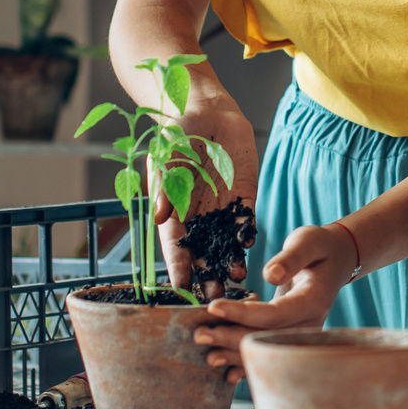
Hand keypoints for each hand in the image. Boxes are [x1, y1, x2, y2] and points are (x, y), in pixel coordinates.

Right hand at [155, 94, 259, 295]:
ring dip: (229, 261)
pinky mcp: (244, 195)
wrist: (206, 109)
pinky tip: (248, 250)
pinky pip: (246, 220)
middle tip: (213, 299)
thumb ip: (165, 187)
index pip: (174, 244)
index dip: (177, 265)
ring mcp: (222, 207)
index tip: (179, 287)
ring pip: (226, 242)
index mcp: (174, 209)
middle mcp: (198, 214)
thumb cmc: (177, 131)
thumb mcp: (167, 157)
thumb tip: (159, 218)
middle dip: (206, 275)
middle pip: (202, 251)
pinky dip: (246, 236)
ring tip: (235, 281)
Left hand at [194, 223, 357, 383]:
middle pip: (266, 338)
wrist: (337, 260)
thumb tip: (270, 274)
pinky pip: (269, 353)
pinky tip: (228, 373)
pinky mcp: (291, 337)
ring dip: (235, 355)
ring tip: (207, 355)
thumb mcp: (308, 241)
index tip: (213, 307)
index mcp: (313, 300)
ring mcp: (302, 335)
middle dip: (231, 338)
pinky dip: (248, 364)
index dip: (243, 314)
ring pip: (266, 351)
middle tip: (199, 335)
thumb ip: (291, 257)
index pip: (274, 314)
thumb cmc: (320, 247)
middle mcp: (309, 324)